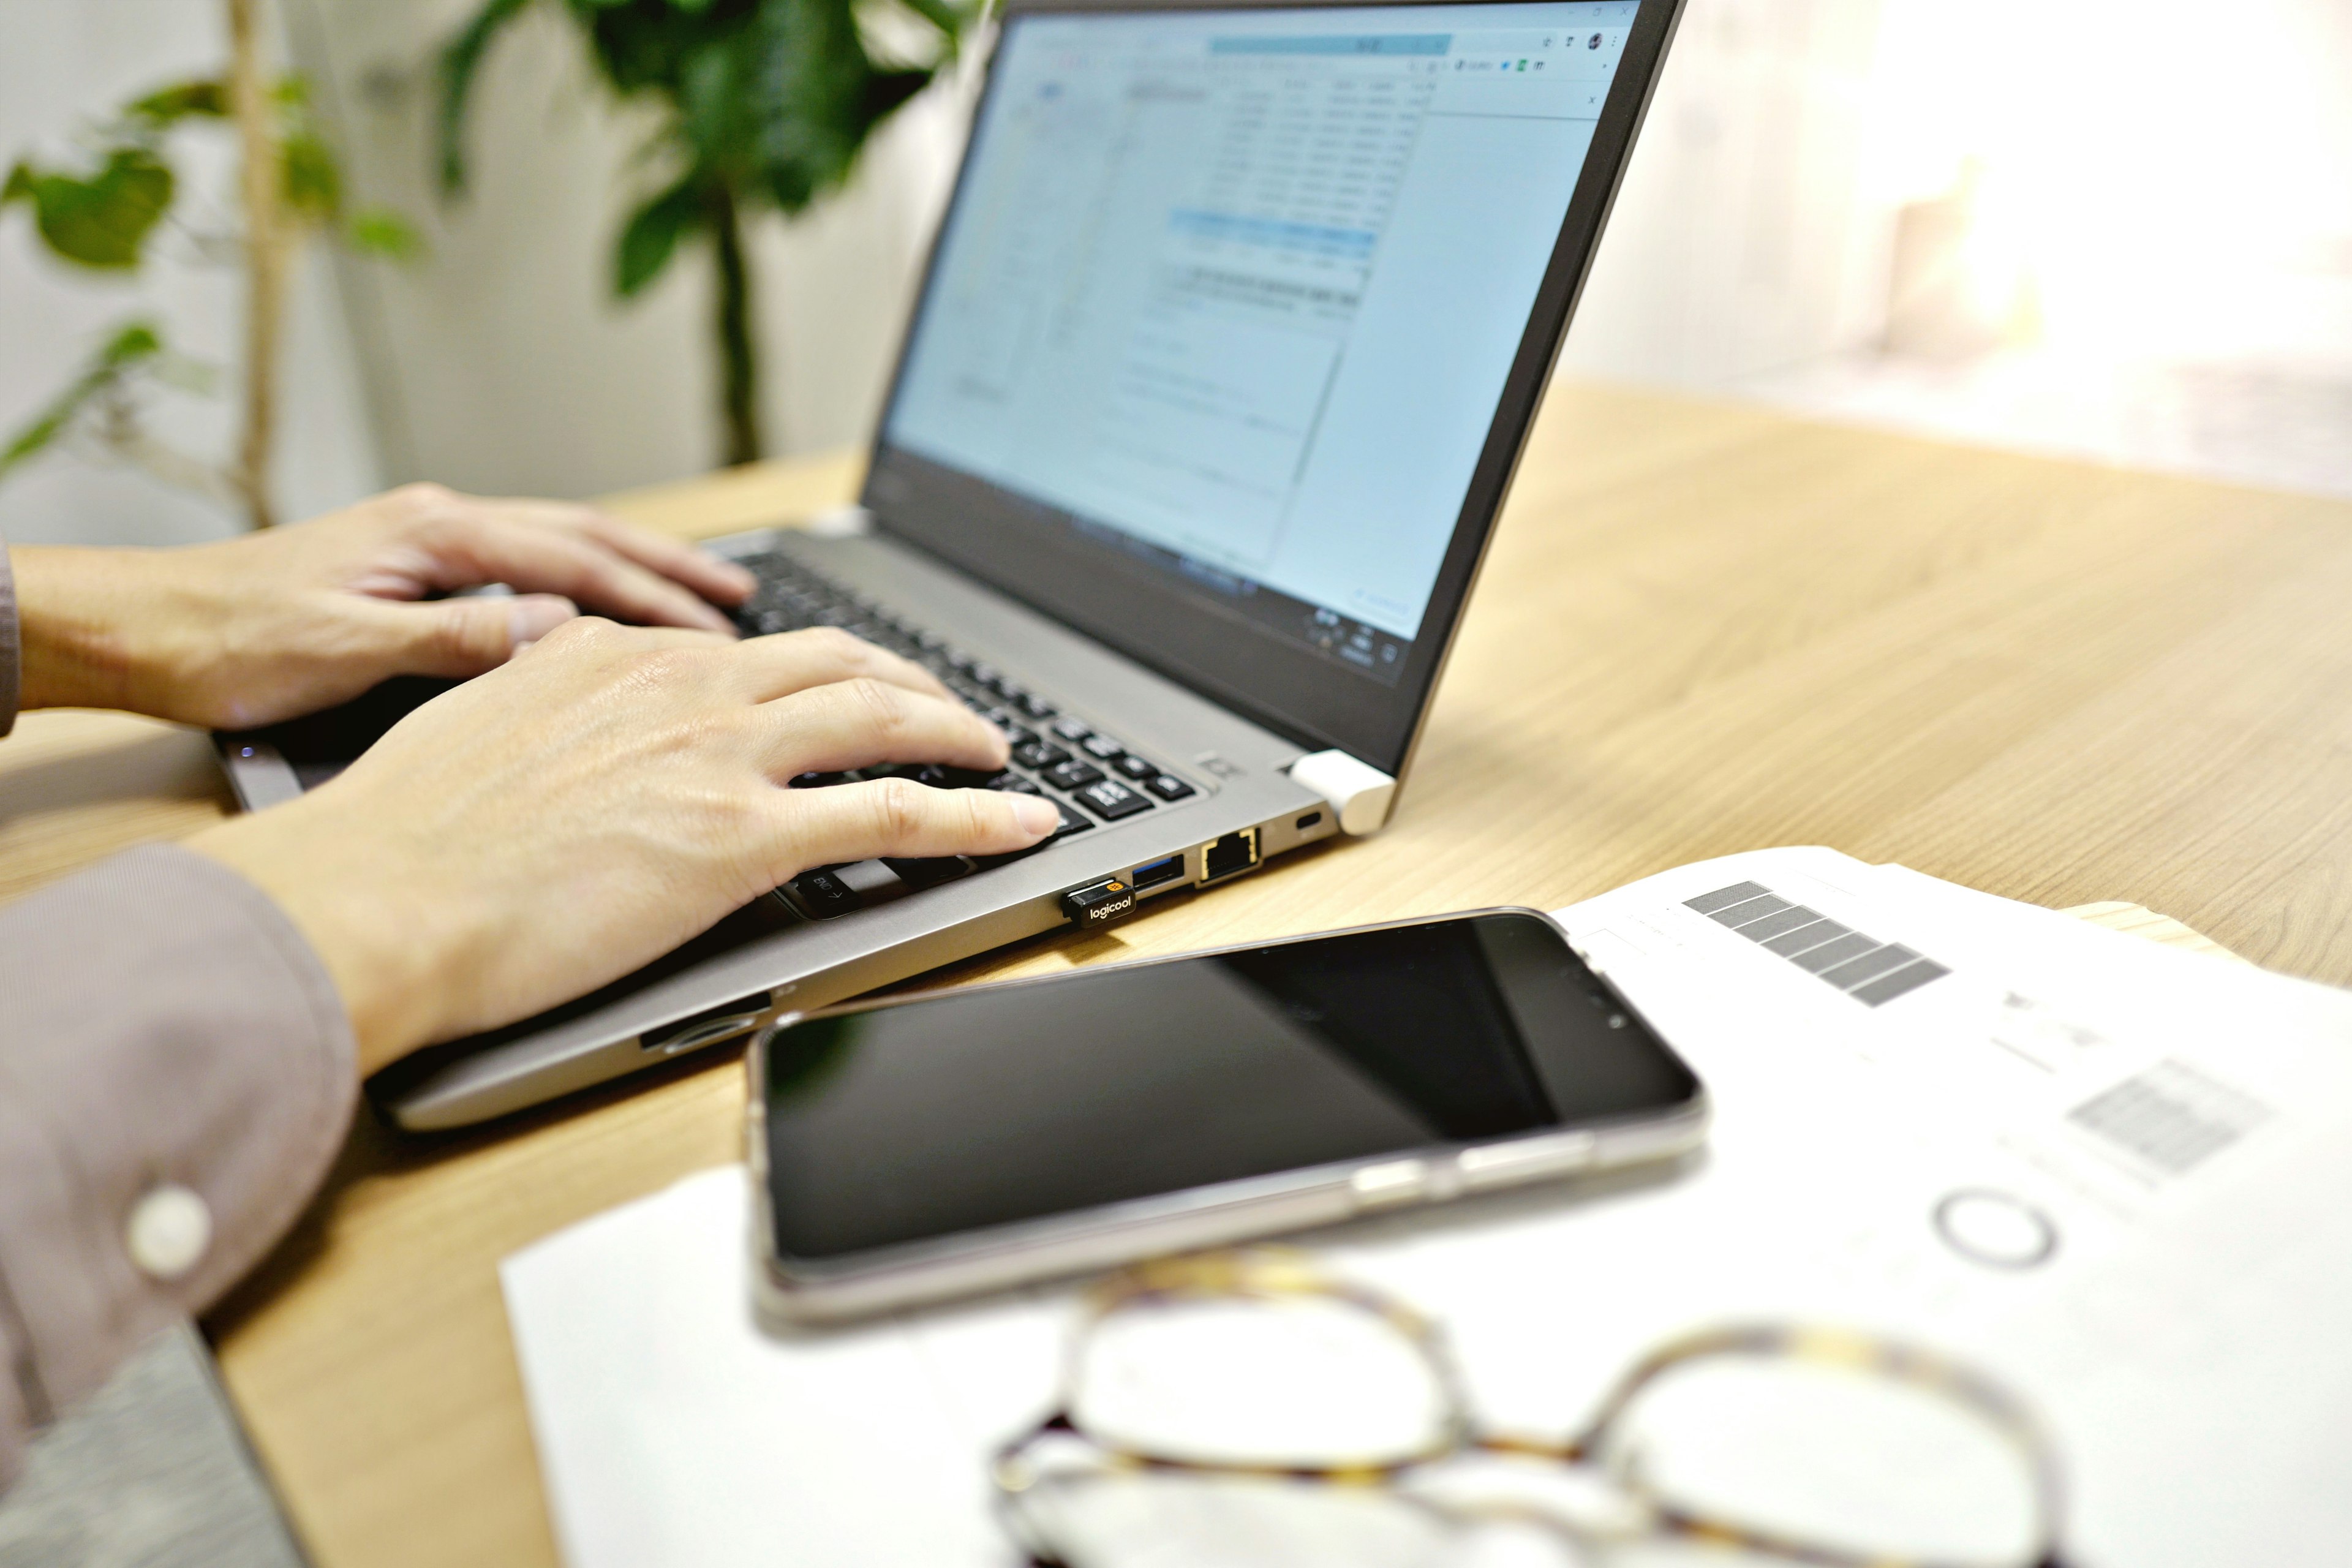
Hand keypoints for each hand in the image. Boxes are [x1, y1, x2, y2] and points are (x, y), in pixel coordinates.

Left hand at [12, 483, 756, 728]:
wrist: (142, 627)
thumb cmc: (229, 642)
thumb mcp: (344, 649)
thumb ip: (454, 637)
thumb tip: (555, 629)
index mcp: (434, 534)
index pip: (575, 562)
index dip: (656, 598)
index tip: (722, 627)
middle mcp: (439, 523)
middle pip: (584, 537)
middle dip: (670, 568)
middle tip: (744, 597)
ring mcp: (427, 540)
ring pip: (559, 546)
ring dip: (635, 569)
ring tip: (701, 596)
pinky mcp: (414, 567)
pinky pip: (525, 566)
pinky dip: (585, 583)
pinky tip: (607, 609)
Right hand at [190, 621, 1061, 1074]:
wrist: (381, 897)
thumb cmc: (405, 839)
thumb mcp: (476, 722)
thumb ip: (542, 692)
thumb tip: (562, 670)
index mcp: (616, 658)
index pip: (749, 651)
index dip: (818, 669)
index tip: (845, 688)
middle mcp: (682, 686)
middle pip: (839, 662)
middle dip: (911, 684)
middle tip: (949, 712)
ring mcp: (722, 756)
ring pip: (884, 719)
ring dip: (958, 733)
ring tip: (1000, 758)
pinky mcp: (746, 834)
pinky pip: (899, 814)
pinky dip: (977, 818)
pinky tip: (1021, 825)